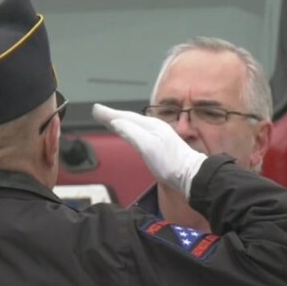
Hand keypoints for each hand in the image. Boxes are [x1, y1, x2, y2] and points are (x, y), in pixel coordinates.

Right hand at [92, 103, 206, 197]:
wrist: (191, 175)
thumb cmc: (169, 163)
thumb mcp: (147, 146)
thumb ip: (131, 132)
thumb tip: (116, 122)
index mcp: (150, 125)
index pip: (125, 117)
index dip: (109, 114)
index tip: (95, 110)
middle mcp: (154, 127)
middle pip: (130, 118)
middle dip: (113, 115)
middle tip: (98, 113)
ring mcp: (159, 136)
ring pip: (135, 124)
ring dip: (121, 121)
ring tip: (111, 120)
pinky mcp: (161, 145)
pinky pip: (140, 132)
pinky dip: (130, 130)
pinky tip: (131, 134)